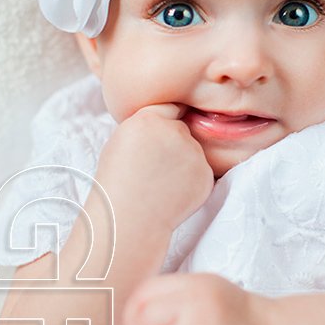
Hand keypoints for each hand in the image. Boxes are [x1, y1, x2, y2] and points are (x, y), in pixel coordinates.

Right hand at [100, 104, 214, 235]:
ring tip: (161, 184)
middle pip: (182, 130)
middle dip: (174, 145)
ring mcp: (194, 153)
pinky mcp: (206, 175)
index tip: (161, 135)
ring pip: (193, 152)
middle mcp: (174, 131)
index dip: (166, 122)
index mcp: (148, 119)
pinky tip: (172, 194)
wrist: (128, 218)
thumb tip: (167, 118)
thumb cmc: (118, 182)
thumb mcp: (121, 140)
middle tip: (156, 168)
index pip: (170, 107)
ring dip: (183, 164)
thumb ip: (147, 125)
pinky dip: (191, 182)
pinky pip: (201, 173)